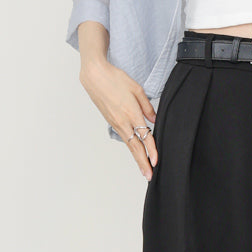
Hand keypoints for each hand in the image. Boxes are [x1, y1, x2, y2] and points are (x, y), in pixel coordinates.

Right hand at [79, 58, 157, 178]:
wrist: (94, 76)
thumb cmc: (116, 78)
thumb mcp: (137, 89)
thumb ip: (147, 107)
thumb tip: (154, 120)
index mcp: (132, 113)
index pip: (145, 136)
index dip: (152, 150)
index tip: (156, 162)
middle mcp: (123, 121)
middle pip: (135, 147)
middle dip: (143, 163)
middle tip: (148, 175)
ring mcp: (115, 123)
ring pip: (128, 144)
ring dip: (136, 157)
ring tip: (144, 168)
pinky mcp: (110, 121)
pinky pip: (123, 137)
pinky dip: (130, 146)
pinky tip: (135, 152)